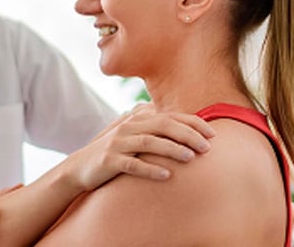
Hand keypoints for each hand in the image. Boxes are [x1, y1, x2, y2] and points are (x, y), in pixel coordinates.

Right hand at [60, 104, 216, 191]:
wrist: (80, 167)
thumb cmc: (115, 152)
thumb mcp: (134, 135)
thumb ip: (155, 128)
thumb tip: (184, 125)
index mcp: (138, 119)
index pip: (171, 116)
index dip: (193, 123)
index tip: (213, 134)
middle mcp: (129, 127)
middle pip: (163, 125)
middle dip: (188, 135)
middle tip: (208, 148)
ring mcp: (118, 143)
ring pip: (149, 143)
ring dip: (172, 149)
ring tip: (191, 158)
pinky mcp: (109, 161)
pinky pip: (132, 165)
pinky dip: (150, 169)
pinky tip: (166, 176)